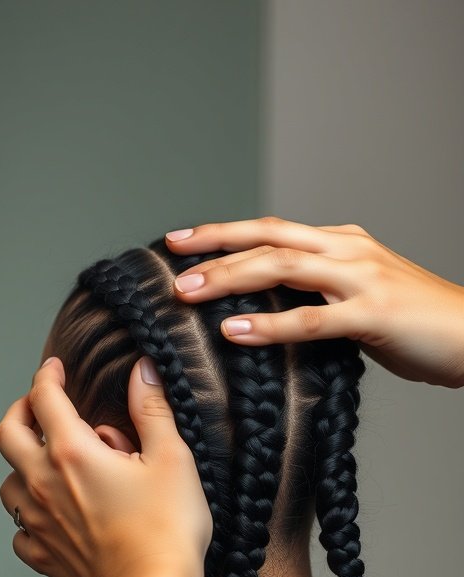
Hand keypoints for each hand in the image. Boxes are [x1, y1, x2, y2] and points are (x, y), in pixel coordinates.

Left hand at [0, 356, 210, 576]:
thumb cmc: (166, 532)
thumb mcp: (173, 459)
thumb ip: (153, 410)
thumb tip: (143, 372)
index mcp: (72, 453)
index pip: (44, 398)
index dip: (48, 376)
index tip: (55, 369)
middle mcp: (44, 484)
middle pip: (7, 434)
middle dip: (20, 412)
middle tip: (39, 407)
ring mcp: (39, 524)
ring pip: (7, 483)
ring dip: (22, 465)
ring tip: (48, 464)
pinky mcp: (44, 557)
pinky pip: (20, 530)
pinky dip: (29, 516)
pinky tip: (52, 516)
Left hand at [166, 217, 463, 387]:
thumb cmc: (418, 323)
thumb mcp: (361, 296)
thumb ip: (320, 294)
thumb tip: (272, 310)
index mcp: (342, 243)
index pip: (272, 229)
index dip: (224, 232)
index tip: (182, 242)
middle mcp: (347, 251)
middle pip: (268, 238)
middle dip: (215, 248)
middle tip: (172, 263)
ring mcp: (361, 279)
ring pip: (282, 269)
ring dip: (230, 278)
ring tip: (189, 292)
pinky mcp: (372, 314)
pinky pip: (312, 319)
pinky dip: (270, 325)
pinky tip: (236, 332)